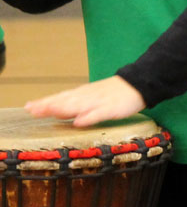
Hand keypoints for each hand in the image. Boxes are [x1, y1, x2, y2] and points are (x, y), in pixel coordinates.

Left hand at [26, 76, 147, 126]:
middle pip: (65, 101)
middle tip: (32, 110)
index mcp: (82, 94)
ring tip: (49, 112)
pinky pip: (99, 114)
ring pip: (78, 106)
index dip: (44, 102)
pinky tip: (79, 122)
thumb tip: (55, 111)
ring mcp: (99, 102)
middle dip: (48, 106)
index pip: (60, 97)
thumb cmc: (115, 93)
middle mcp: (87, 97)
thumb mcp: (92, 96)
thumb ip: (75, 105)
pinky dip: (88, 118)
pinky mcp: (112, 108)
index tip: (28, 107)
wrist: (139, 84)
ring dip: (63, 109)